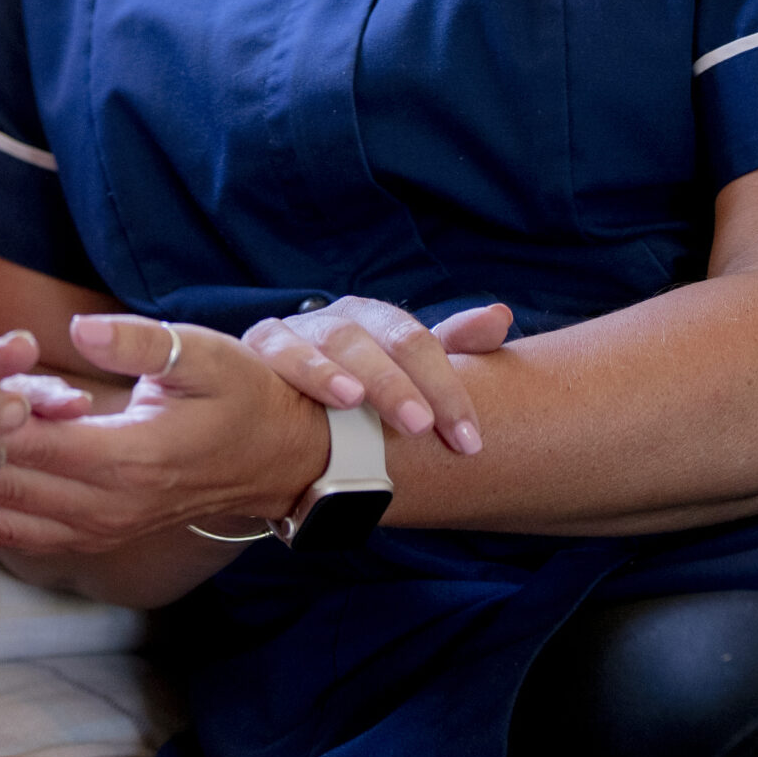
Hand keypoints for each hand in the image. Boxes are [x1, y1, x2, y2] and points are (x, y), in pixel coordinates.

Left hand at [0, 314, 330, 552]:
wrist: (275, 456)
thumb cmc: (238, 394)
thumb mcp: (200, 354)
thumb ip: (139, 343)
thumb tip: (84, 331)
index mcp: (127, 457)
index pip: (26, 440)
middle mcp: (103, 505)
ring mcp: (95, 529)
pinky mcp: (89, 535)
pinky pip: (15, 536)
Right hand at [242, 299, 509, 455]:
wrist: (283, 424)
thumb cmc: (356, 398)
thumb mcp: (405, 378)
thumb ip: (453, 349)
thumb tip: (500, 316)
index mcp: (376, 321)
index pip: (416, 341)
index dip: (446, 386)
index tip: (469, 440)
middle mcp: (338, 320)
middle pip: (373, 340)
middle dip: (398, 383)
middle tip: (422, 426)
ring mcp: (297, 332)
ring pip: (327, 341)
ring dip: (345, 372)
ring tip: (360, 403)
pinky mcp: (257, 349)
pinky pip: (277, 351)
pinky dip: (303, 370)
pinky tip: (329, 396)